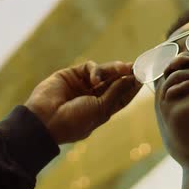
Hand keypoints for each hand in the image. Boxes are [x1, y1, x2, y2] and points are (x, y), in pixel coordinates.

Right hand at [24, 61, 141, 143]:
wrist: (45, 120)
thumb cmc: (74, 121)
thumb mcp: (101, 109)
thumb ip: (116, 93)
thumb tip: (131, 80)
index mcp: (100, 110)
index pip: (121, 96)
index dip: (132, 87)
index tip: (144, 77)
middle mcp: (92, 97)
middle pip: (114, 83)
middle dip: (126, 75)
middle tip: (137, 67)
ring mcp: (82, 85)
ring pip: (104, 73)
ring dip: (115, 70)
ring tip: (125, 68)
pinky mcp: (72, 74)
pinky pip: (90, 68)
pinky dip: (96, 71)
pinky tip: (95, 79)